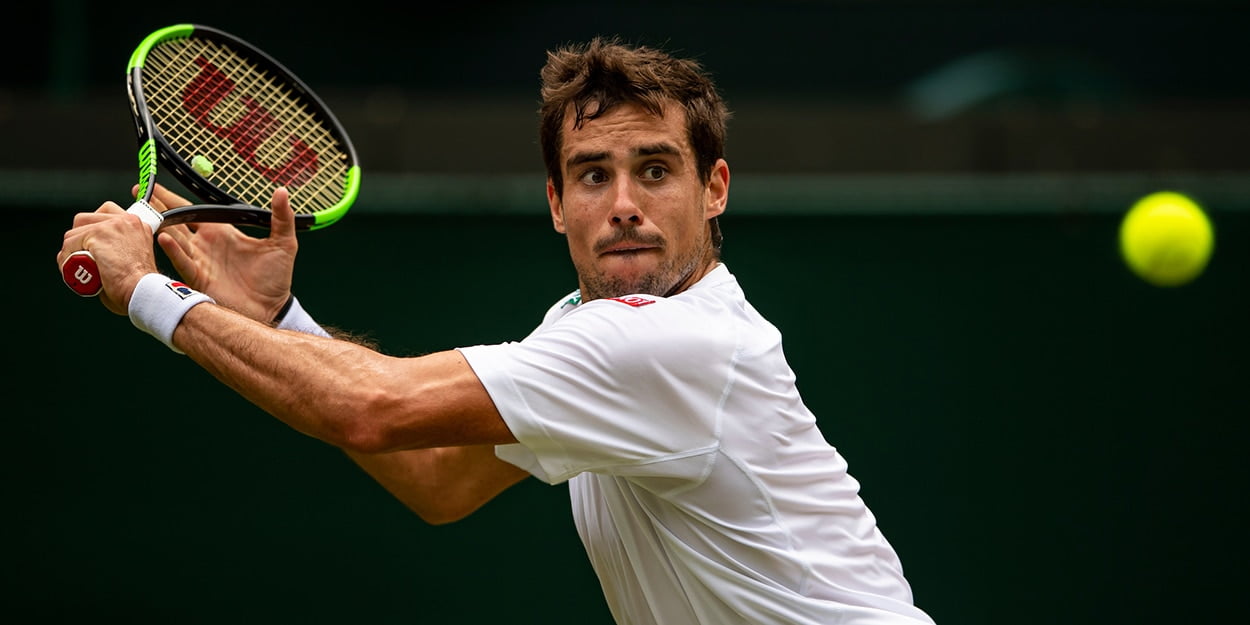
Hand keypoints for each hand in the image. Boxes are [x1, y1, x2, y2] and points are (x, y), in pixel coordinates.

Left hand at [57, 202, 160, 315]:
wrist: (142, 292)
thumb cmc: (139, 286)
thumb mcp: (135, 258)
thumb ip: (120, 247)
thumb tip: (96, 252)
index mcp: (136, 225)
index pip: (106, 211)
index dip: (92, 228)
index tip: (90, 245)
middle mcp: (126, 221)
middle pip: (85, 219)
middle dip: (77, 239)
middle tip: (80, 257)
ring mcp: (111, 226)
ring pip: (73, 233)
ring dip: (70, 251)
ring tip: (76, 268)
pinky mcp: (97, 235)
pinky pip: (69, 244)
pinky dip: (66, 260)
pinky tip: (73, 271)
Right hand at [150, 184, 297, 322]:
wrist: (273, 309)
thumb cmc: (276, 279)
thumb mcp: (283, 243)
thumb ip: (281, 217)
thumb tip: (281, 191)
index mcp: (222, 232)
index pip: (194, 210)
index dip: (175, 198)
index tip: (157, 185)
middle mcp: (206, 244)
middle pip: (178, 220)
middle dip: (159, 206)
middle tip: (140, 190)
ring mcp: (200, 260)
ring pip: (175, 237)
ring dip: (161, 224)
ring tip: (146, 210)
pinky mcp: (199, 277)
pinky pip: (182, 260)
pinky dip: (173, 249)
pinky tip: (163, 237)